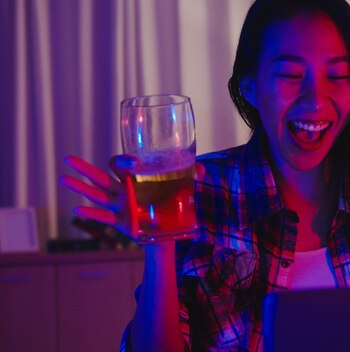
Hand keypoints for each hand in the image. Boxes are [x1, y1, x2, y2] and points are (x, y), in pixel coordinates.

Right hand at [60, 155, 206, 240]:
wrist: (169, 230)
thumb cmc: (172, 206)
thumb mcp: (181, 190)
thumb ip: (190, 177)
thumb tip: (201, 168)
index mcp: (136, 180)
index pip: (121, 165)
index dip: (124, 161)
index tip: (134, 162)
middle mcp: (123, 191)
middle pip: (100, 177)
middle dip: (85, 168)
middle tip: (69, 159)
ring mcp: (119, 206)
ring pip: (96, 194)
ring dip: (80, 187)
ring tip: (63, 178)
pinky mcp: (119, 222)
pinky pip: (102, 216)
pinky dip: (91, 214)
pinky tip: (78, 210)